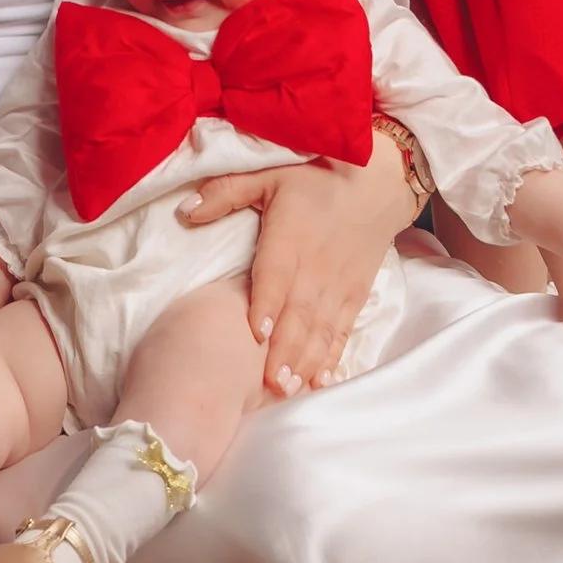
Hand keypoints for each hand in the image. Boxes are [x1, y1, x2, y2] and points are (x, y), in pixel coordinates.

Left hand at [180, 138, 413, 395]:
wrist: (378, 181)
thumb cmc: (315, 175)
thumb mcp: (267, 174)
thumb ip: (225, 192)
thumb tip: (184, 212)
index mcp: (290, 237)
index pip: (276, 275)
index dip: (267, 304)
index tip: (256, 332)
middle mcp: (316, 267)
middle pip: (299, 314)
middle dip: (285, 351)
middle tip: (269, 383)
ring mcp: (338, 285)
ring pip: (320, 329)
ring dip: (305, 361)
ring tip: (287, 388)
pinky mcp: (355, 296)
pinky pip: (342, 331)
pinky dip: (333, 357)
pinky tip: (322, 381)